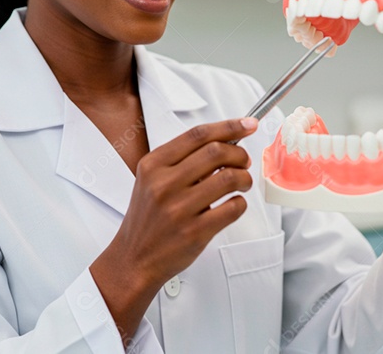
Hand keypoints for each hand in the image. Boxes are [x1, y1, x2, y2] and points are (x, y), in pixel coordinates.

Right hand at [90, 117, 257, 344]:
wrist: (134, 258)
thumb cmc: (148, 218)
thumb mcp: (151, 180)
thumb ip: (181, 160)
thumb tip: (224, 141)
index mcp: (153, 165)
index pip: (198, 135)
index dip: (229, 126)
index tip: (248, 124)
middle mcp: (164, 184)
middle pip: (216, 152)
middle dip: (239, 154)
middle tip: (244, 162)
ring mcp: (179, 209)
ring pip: (229, 178)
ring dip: (244, 178)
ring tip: (242, 183)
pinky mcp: (194, 232)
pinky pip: (233, 208)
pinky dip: (241, 203)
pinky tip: (233, 204)